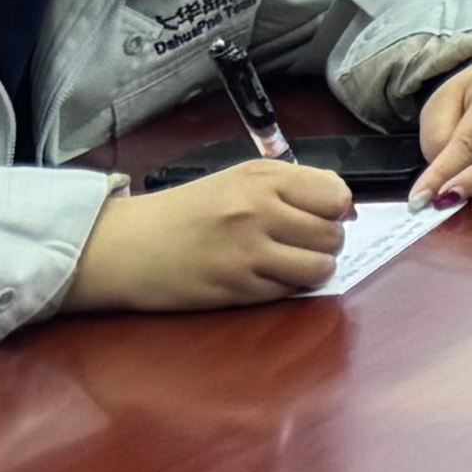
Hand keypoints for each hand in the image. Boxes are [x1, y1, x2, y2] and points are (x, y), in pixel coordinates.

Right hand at [74, 158, 354, 310]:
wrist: (126, 246)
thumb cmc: (187, 212)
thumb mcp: (240, 180)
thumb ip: (294, 186)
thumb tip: (346, 206)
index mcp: (262, 179)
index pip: (336, 196)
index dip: (335, 209)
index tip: (321, 215)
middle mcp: (258, 212)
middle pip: (332, 235)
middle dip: (323, 242)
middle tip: (298, 242)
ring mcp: (247, 252)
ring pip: (319, 268)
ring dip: (312, 269)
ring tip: (287, 262)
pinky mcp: (237, 287)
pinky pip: (288, 291)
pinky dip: (284, 287)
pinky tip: (261, 276)